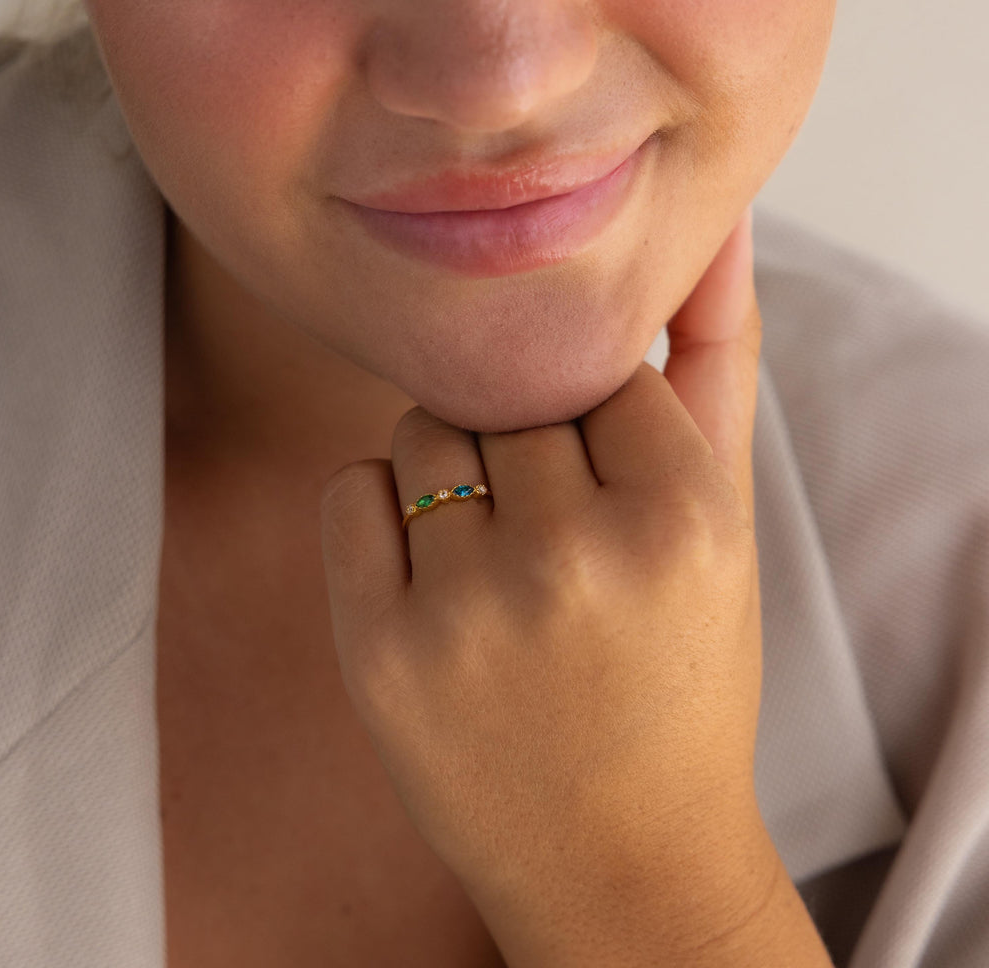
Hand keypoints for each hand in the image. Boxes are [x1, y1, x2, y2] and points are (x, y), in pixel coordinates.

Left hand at [321, 211, 768, 951]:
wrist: (621, 852)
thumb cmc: (681, 676)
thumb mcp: (728, 527)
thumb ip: (718, 366)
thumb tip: (712, 225)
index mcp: (680, 517)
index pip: (601, 368)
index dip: (598, 427)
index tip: (606, 490)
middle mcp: (573, 558)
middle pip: (507, 393)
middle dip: (526, 446)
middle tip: (552, 528)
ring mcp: (467, 608)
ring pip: (423, 430)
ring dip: (451, 470)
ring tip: (496, 551)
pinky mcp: (380, 652)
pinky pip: (350, 490)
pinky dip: (382, 513)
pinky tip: (431, 573)